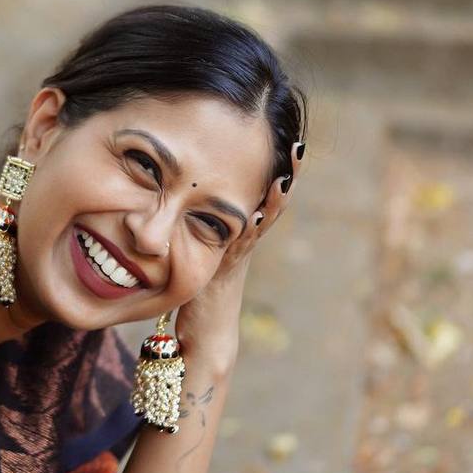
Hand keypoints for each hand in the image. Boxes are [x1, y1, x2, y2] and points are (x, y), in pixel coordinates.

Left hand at [173, 140, 304, 363]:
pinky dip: (255, 227)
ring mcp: (239, 253)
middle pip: (270, 201)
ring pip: (264, 219)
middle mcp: (244, 238)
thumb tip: (175, 200)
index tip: (283, 139)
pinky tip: (260, 211)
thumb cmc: (197, 290)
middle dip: (285, 174)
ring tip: (287, 170)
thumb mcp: (197, 249)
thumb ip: (195, 226)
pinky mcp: (227, 268)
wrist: (206, 332)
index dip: (271, 169)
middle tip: (296, 146)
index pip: (257, 192)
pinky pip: (244, 243)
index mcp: (237, 230)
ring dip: (276, 195)